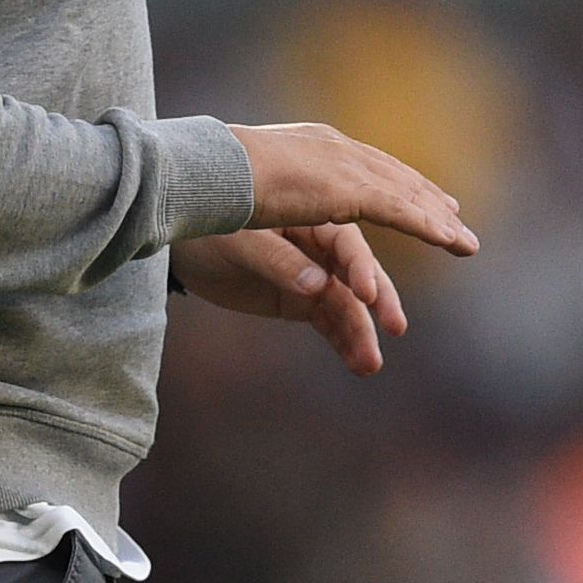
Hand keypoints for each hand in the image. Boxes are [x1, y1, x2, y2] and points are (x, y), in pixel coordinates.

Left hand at [178, 223, 409, 374]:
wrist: (186, 248)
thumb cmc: (211, 229)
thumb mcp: (239, 242)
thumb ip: (277, 260)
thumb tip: (317, 285)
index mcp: (312, 217)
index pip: (348, 242)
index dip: (361, 268)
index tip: (367, 295)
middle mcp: (323, 247)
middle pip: (361, 274)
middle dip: (380, 301)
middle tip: (396, 327)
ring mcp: (316, 277)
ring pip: (349, 306)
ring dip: (363, 333)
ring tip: (370, 364)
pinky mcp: (304, 302)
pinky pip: (331, 323)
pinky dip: (345, 342)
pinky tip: (359, 364)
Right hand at [232, 122, 480, 258]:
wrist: (202, 171)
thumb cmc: (208, 180)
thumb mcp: (247, 185)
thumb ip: (271, 192)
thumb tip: (264, 196)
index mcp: (310, 146)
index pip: (362, 164)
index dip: (391, 180)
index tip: (412, 194)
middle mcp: (334, 150)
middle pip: (391, 176)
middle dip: (425, 197)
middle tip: (454, 215)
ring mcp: (344, 167)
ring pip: (403, 195)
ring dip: (437, 220)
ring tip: (464, 243)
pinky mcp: (348, 191)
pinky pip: (399, 211)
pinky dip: (427, 226)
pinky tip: (449, 240)